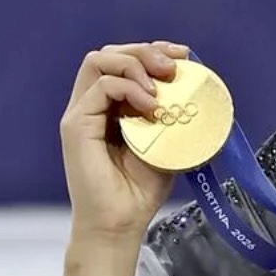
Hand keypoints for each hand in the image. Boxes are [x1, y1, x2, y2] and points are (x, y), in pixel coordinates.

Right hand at [59, 40, 189, 241]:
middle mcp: (92, 105)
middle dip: (145, 51)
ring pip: (99, 61)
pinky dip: (128, 88)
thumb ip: (173, 118)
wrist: (119, 225)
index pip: (125, 61)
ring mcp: (81, 114)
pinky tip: (151, 107)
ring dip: (135, 64)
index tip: (184, 56)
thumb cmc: (140, 191)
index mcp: (112, 107)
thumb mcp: (167, 145)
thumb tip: (199, 95)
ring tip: (160, 88)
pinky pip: (100, 87)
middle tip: (173, 68)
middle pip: (110, 53)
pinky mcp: (76, 125)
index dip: (153, 51)